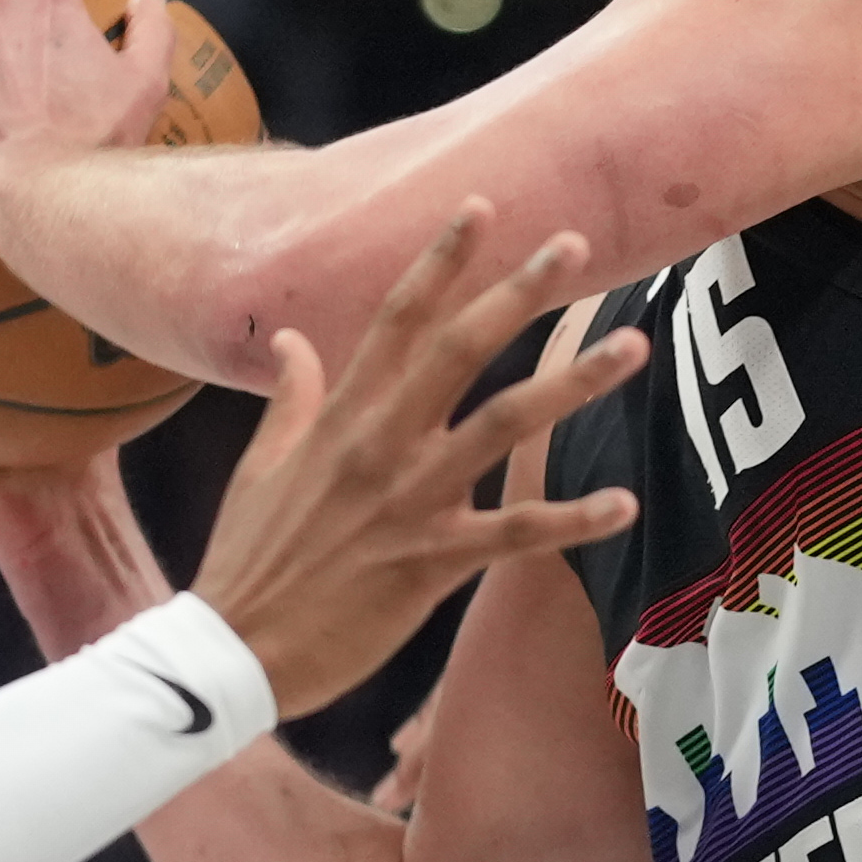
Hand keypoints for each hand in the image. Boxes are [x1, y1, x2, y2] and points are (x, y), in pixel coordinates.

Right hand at [182, 213, 642, 718]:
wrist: (232, 653)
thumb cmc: (249, 562)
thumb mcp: (260, 468)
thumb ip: (290, 399)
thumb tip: (291, 339)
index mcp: (340, 417)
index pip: (395, 319)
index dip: (440, 261)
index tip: (480, 209)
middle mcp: (378, 445)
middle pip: (457, 349)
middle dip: (517, 292)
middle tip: (574, 244)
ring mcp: (407, 502)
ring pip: (500, 426)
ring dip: (569, 384)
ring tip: (630, 347)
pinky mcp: (429, 565)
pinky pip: (513, 535)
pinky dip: (570, 519)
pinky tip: (624, 503)